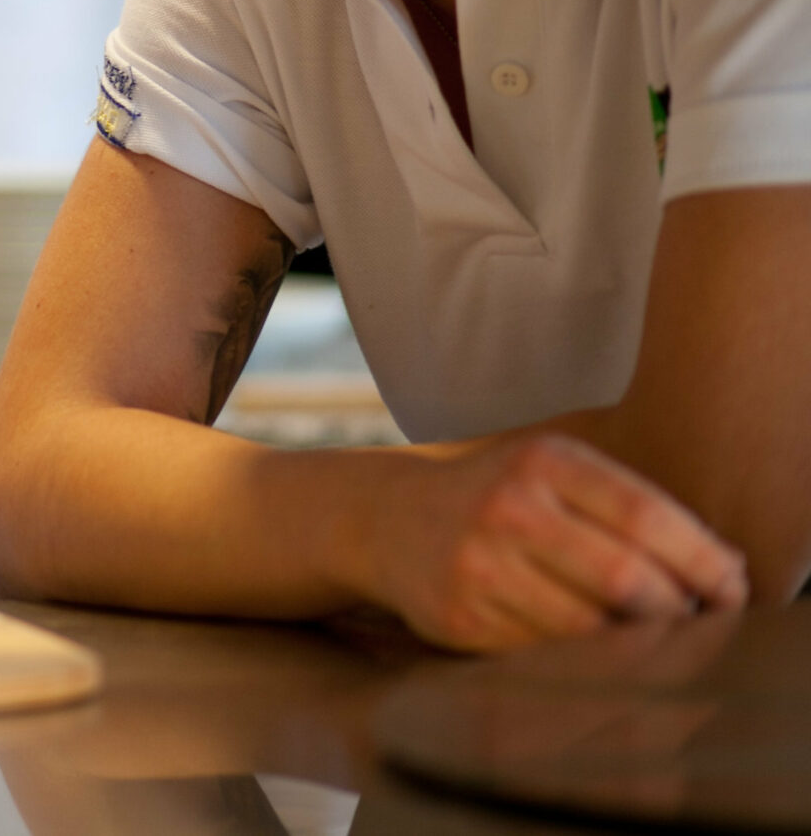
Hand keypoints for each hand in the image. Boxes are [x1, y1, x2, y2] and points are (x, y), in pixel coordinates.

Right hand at [366, 433, 747, 652]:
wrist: (388, 520)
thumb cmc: (496, 498)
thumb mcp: (553, 472)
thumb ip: (629, 508)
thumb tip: (725, 570)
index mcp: (541, 461)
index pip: (647, 518)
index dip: (703, 562)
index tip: (731, 589)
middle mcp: (506, 507)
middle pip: (625, 579)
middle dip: (676, 611)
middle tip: (693, 620)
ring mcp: (478, 565)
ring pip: (590, 628)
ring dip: (634, 642)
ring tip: (647, 635)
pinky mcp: (460, 617)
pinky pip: (547, 654)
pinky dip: (583, 659)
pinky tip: (590, 647)